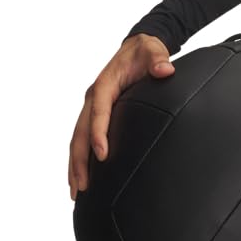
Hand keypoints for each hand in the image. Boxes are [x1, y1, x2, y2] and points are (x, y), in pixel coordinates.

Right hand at [68, 33, 174, 199]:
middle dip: (80, 160)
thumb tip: (165, 70)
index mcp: (104, 85)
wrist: (137, 48)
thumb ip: (159, 60)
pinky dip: (80, 159)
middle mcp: (93, 98)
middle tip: (83, 186)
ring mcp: (92, 108)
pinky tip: (81, 179)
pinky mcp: (95, 116)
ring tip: (76, 192)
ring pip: (78, 140)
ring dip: (75, 165)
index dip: (99, 134)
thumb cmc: (145, 52)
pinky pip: (83, 140)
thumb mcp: (153, 51)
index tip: (102, 155)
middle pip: (81, 132)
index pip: (98, 113)